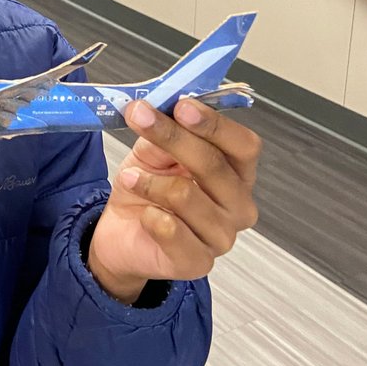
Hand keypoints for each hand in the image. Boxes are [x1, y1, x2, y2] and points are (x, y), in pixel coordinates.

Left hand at [87, 98, 260, 303]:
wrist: (122, 232)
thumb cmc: (147, 187)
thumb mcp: (153, 150)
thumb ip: (165, 129)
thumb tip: (165, 103)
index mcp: (236, 172)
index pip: (244, 145)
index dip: (214, 124)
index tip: (182, 105)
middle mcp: (237, 204)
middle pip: (215, 165)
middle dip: (173, 137)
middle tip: (141, 116)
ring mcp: (221, 236)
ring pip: (187, 195)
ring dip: (151, 181)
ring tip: (130, 177)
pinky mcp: (197, 262)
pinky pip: (173, 232)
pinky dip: (151, 216)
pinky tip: (143, 213)